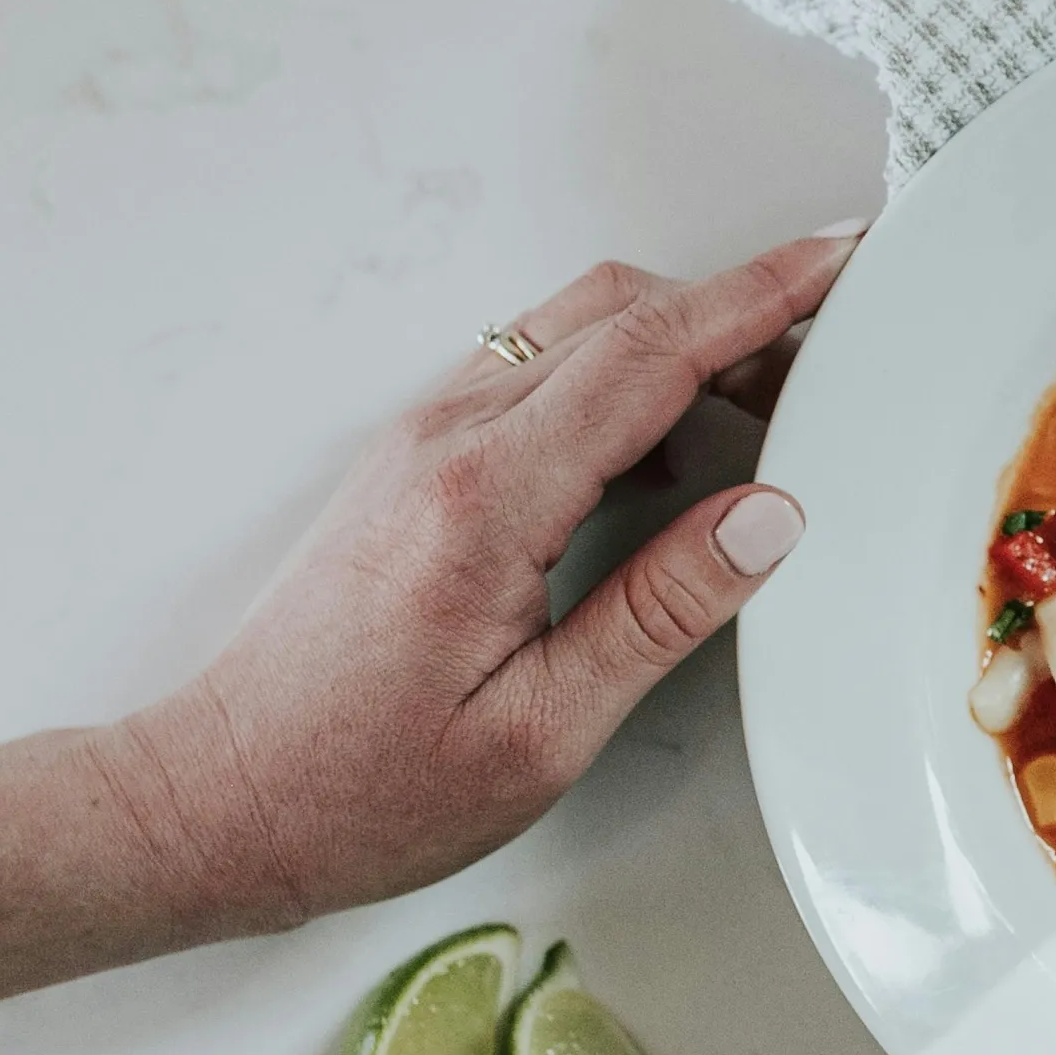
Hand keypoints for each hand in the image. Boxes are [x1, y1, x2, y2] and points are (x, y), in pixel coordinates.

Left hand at [112, 224, 862, 933]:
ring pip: (572, 329)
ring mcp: (422, 442)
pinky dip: (621, 378)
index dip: (758, 295)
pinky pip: (535, 372)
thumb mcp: (540, 733)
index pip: (649, 354)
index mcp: (487, 499)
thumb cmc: (361, 791)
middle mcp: (446, 442)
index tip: (839, 255)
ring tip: (765, 402)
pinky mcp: (414, 463)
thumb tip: (769, 519)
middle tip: (831, 350)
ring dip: (678, 339)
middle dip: (737, 309)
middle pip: (616, 313)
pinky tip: (667, 452)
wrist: (215, 799)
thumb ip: (661, 614)